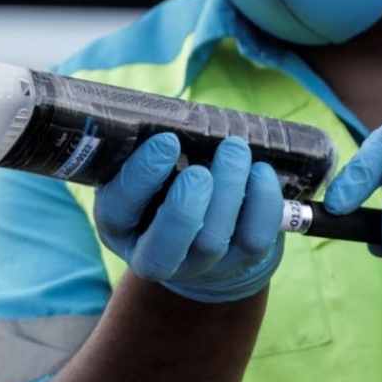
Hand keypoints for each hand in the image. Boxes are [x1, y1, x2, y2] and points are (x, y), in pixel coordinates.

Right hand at [95, 134, 283, 302]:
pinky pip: (255, 240)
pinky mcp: (239, 262)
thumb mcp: (143, 167)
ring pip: (213, 241)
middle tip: (200, 169)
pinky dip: (262, 202)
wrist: (199, 226)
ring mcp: (199, 265)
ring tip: (235, 149)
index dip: (141, 178)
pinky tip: (260, 170)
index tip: (166, 142)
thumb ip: (148, 148)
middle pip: (169, 243)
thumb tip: (170, 116)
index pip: (118, 210)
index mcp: (119, 226)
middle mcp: (153, 256)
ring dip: (228, 190)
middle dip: (186, 204)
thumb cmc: (162, 180)